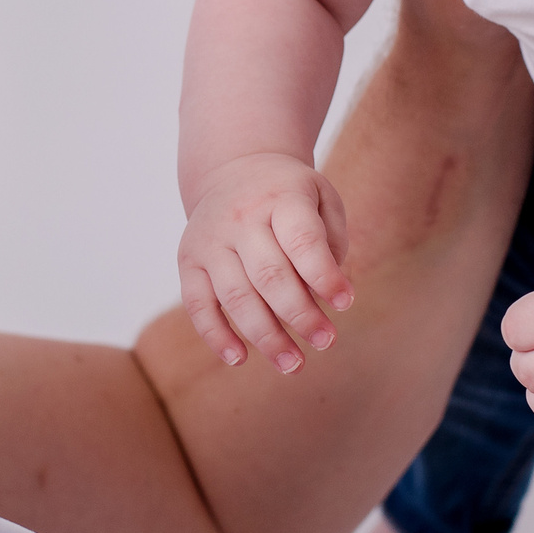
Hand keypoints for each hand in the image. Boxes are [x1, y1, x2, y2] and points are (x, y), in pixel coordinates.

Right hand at [179, 152, 354, 372]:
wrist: (233, 169)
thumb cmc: (288, 195)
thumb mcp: (320, 197)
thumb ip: (330, 241)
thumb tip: (325, 295)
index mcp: (280, 197)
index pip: (302, 241)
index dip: (324, 277)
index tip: (345, 304)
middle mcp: (239, 217)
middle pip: (270, 275)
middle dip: (301, 315)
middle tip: (326, 342)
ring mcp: (209, 240)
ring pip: (236, 296)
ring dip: (266, 336)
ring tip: (294, 364)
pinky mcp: (188, 260)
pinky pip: (197, 304)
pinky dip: (216, 335)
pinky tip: (240, 359)